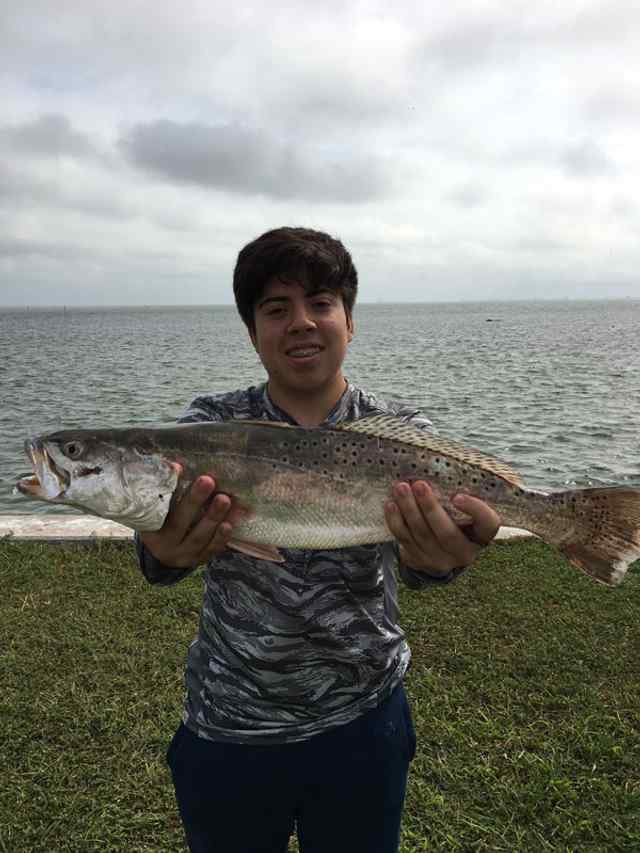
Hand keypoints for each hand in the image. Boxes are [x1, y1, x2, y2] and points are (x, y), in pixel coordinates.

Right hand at [139, 465, 241, 568]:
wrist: (168, 552)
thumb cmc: (163, 521)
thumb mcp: (156, 509)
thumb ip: (163, 490)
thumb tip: (175, 464)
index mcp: (149, 529)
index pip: (156, 508)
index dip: (169, 488)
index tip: (178, 467)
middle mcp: (164, 545)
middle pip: (179, 523)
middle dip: (194, 501)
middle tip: (208, 481)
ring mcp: (183, 555)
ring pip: (198, 537)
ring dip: (212, 517)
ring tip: (224, 499)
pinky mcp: (200, 559)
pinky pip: (212, 548)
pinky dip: (221, 536)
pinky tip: (230, 523)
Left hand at [384, 481, 500, 576]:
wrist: (440, 550)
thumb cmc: (457, 518)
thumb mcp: (467, 510)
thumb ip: (463, 492)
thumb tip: (444, 461)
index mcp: (482, 535)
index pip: (487, 523)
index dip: (475, 510)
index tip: (458, 496)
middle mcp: (464, 552)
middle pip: (447, 533)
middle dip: (430, 508)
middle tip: (419, 485)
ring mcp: (440, 560)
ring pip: (422, 535)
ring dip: (409, 510)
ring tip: (400, 488)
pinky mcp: (420, 561)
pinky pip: (405, 540)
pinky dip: (396, 522)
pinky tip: (391, 505)